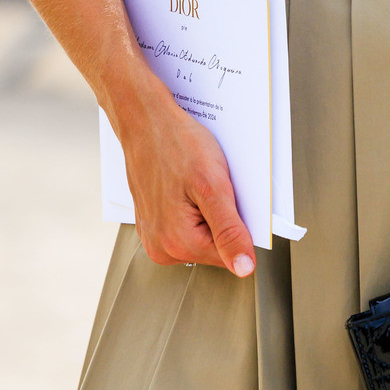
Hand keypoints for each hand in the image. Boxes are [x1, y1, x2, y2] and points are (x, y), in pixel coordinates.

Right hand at [120, 95, 255, 277]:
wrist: (145, 121)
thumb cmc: (176, 144)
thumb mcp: (213, 187)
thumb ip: (229, 232)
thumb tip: (244, 269)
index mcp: (179, 244)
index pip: (230, 255)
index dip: (239, 225)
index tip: (229, 199)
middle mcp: (162, 248)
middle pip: (214, 246)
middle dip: (222, 218)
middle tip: (212, 186)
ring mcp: (154, 237)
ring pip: (201, 235)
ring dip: (207, 212)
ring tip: (197, 184)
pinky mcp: (152, 224)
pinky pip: (185, 225)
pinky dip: (193, 207)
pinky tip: (186, 185)